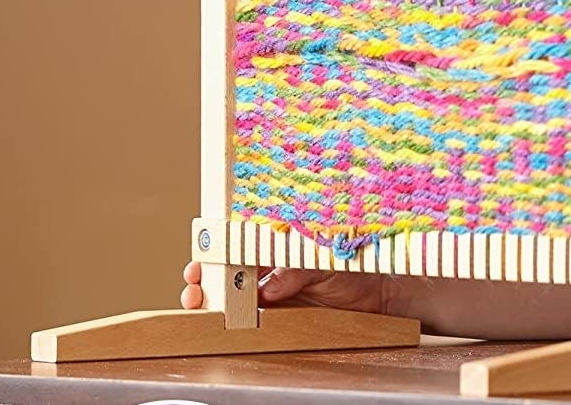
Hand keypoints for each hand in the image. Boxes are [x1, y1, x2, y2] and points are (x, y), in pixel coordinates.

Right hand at [180, 258, 389, 313]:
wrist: (377, 296)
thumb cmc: (353, 266)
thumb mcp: (323, 261)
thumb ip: (295, 270)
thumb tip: (269, 286)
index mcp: (276, 247)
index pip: (237, 245)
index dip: (213, 250)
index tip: (200, 257)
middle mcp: (268, 271)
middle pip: (224, 274)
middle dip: (202, 279)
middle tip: (194, 286)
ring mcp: (270, 297)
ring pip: (229, 300)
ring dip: (209, 302)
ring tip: (197, 302)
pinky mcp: (277, 320)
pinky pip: (247, 322)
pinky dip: (230, 323)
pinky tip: (221, 324)